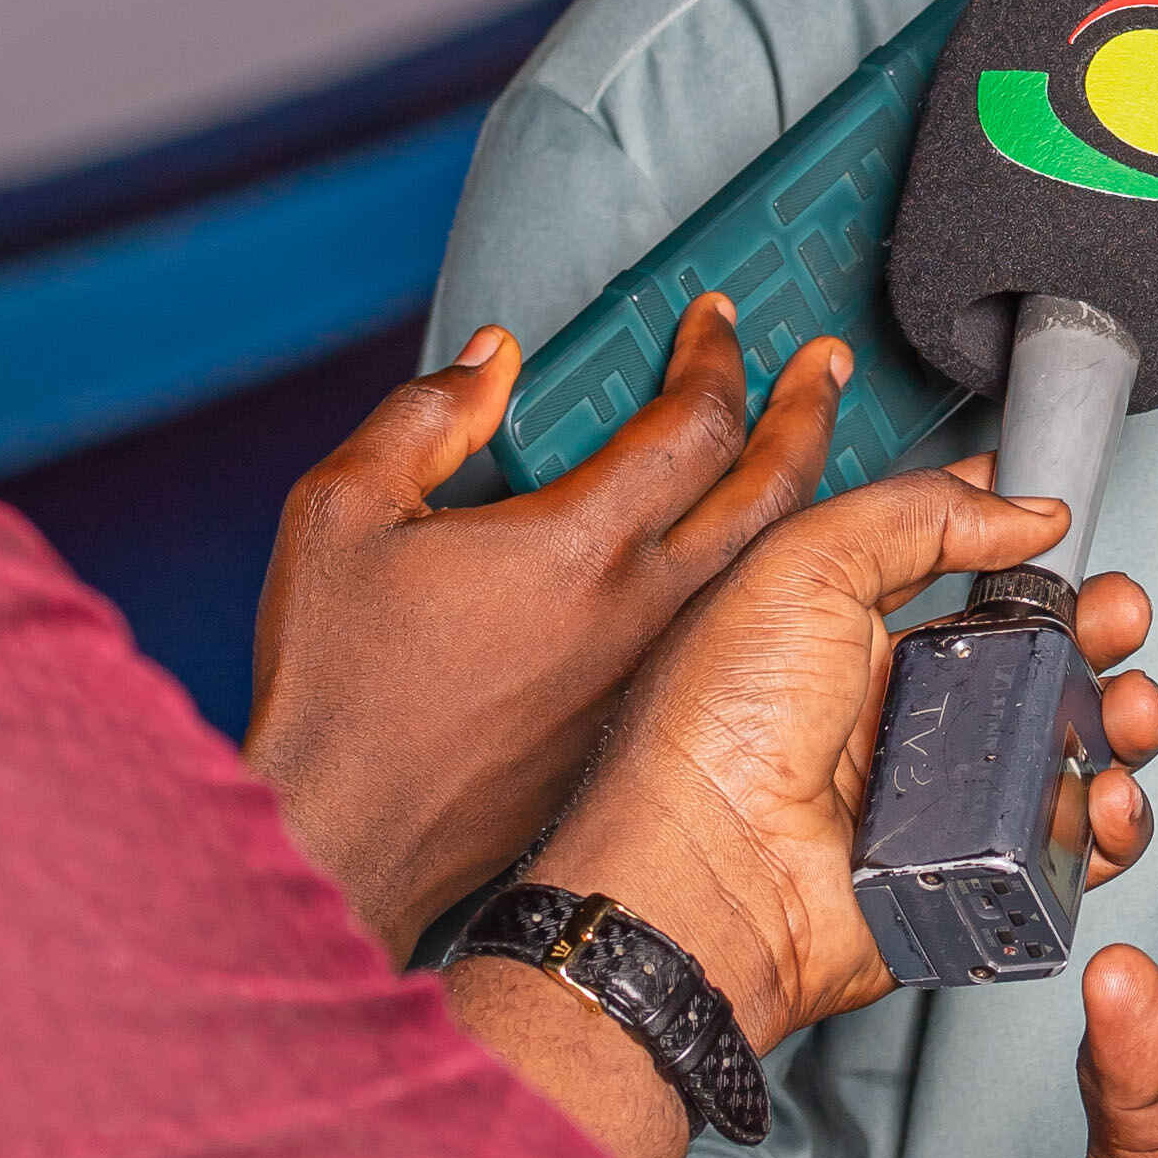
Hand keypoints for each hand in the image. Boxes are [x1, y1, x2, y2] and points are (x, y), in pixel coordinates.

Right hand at [249, 299, 846, 953]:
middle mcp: (638, 607)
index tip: (716, 317)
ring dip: (788, 491)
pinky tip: (728, 548)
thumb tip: (495, 359)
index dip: (715, 356)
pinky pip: (717, 624)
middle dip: (807, 411)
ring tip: (800, 442)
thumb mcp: (341, 511)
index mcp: (580, 544)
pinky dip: (746, 566)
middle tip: (825, 362)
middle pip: (769, 490)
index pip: (695, 424)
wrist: (339, 839)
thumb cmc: (332, 683)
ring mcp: (648, 673)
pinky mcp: (632, 722)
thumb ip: (427, 415)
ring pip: (756, 563)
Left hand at [547, 463, 1157, 1053]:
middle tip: (1113, 614)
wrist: (709, 885)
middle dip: (1095, 622)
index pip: (960, 563)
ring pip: (1068, 741)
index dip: (1019, 538)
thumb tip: (1020, 509)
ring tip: (1124, 707)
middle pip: (1035, 650)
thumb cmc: (716, 736)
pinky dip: (1110, 817)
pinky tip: (1105, 790)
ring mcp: (940, 793)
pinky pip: (1069, 841)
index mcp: (851, 630)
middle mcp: (900, 709)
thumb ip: (917, 513)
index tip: (1062, 523)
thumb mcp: (801, 565)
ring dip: (1118, 713)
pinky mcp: (971, 868)